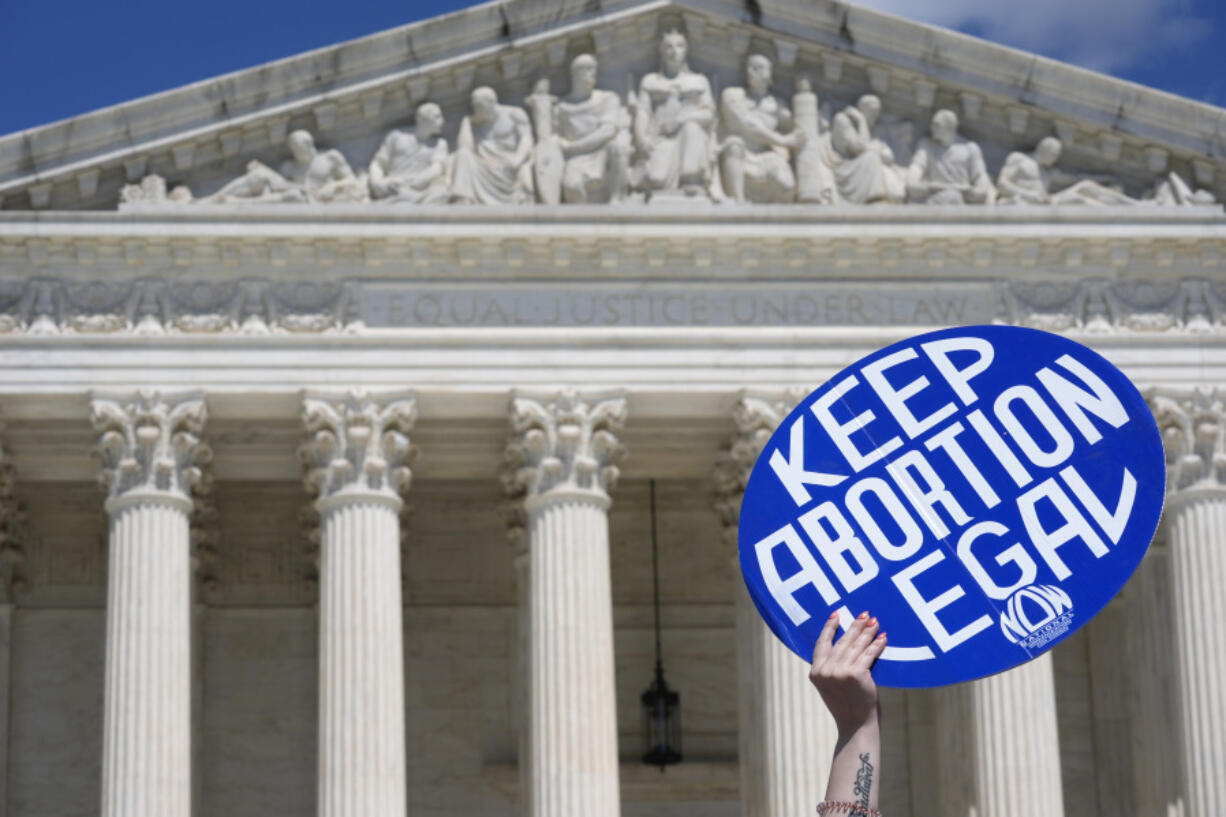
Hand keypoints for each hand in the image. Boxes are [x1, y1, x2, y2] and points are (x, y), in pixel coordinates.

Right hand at [809, 611, 885, 734]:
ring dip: (868, 632)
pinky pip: (869, 654)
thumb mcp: (830, 685)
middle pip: (842, 642)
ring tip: (875, 622)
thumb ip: (832, 667)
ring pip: (856, 646)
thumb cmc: (846, 705)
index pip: (821, 643)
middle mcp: (825, 670)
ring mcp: (840, 672)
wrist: (856, 725)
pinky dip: (877, 645)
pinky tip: (882, 638)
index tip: (836, 614)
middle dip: (855, 626)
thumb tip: (846, 641)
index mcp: (815, 672)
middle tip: (865, 614)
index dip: (829, 628)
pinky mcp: (857, 674)